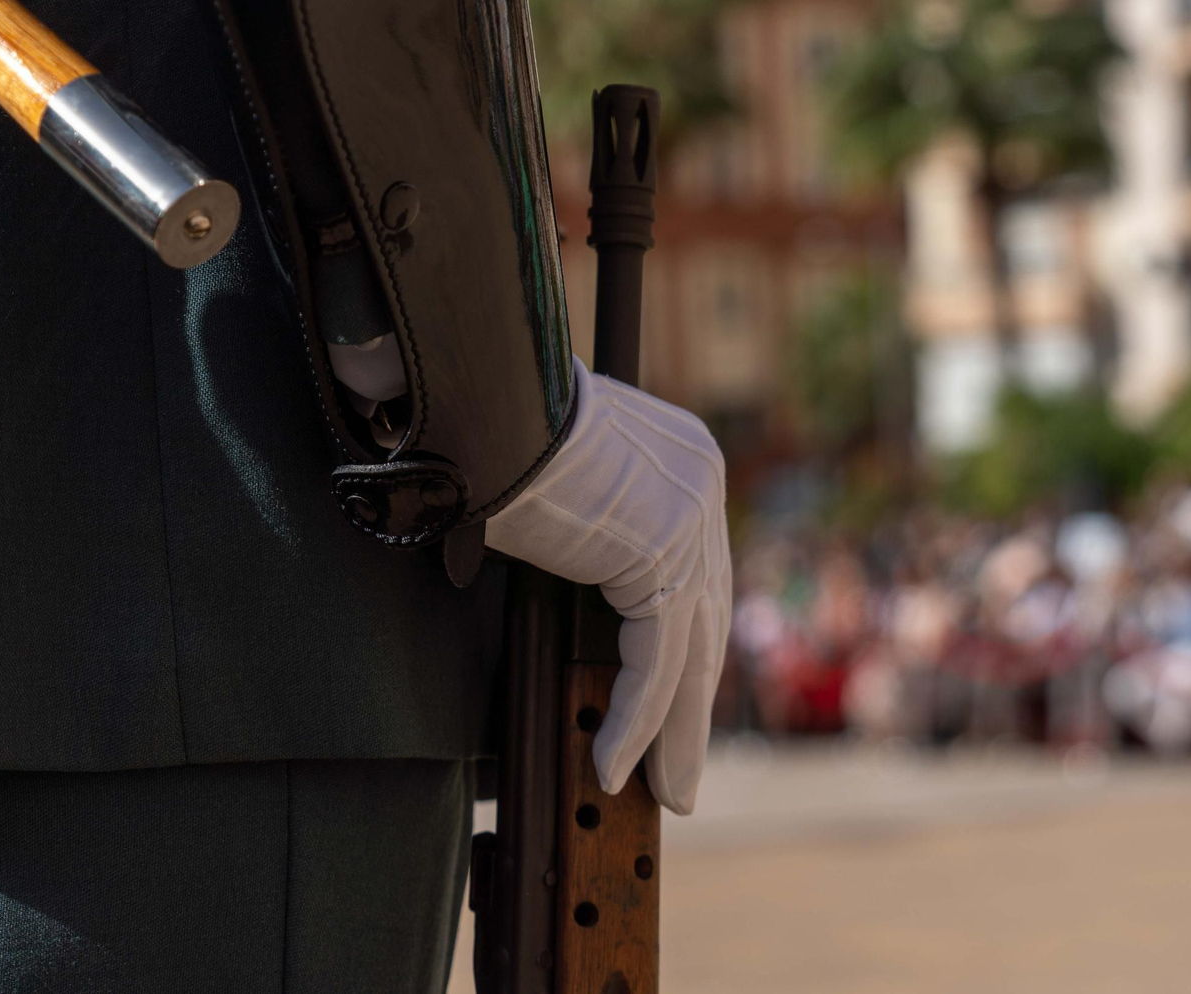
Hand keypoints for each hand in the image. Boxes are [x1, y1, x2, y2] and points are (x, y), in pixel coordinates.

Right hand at [485, 356, 730, 813]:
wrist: (485, 397)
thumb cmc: (498, 430)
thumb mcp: (561, 487)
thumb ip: (588, 535)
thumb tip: (568, 588)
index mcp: (687, 466)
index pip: (695, 580)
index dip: (686, 652)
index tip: (676, 708)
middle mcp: (703, 488)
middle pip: (705, 621)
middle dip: (693, 707)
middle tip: (683, 773)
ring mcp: (691, 520)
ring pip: (688, 653)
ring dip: (673, 735)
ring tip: (664, 793)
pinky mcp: (662, 555)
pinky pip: (653, 662)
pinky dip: (632, 721)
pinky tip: (614, 767)